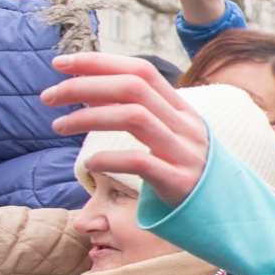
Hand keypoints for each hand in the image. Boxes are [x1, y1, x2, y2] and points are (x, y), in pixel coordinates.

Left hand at [41, 52, 210, 206]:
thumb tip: (92, 93)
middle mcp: (185, 125)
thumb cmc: (186, 172)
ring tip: (58, 126)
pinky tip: (89, 164)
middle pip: (133, 88)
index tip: (61, 64)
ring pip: (134, 117)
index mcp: (182, 110)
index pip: (141, 70)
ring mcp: (185, 153)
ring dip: (89, 117)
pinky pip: (140, 162)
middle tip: (48, 96)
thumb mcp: (169, 136)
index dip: (99, 62)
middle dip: (84, 86)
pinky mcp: (179, 182)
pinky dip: (108, 159)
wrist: (226, 213)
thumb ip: (140, 113)